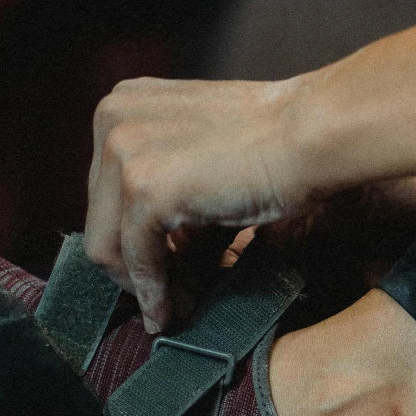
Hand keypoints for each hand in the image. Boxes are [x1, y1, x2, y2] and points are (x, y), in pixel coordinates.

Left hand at [86, 75, 319, 329]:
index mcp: (122, 103)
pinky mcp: (144, 188)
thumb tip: (153, 265)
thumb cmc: (277, 145)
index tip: (164, 272)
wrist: (314, 135)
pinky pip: (136, 259)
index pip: (106, 192)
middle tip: (177, 299)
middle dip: (138, 268)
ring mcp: (123, 152)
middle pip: (102, 219)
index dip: (132, 239)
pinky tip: (172, 312)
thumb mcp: (201, 157)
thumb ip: (169, 194)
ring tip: (179, 309)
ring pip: (108, 246)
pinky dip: (153, 292)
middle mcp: (111, 119)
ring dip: (144, 286)